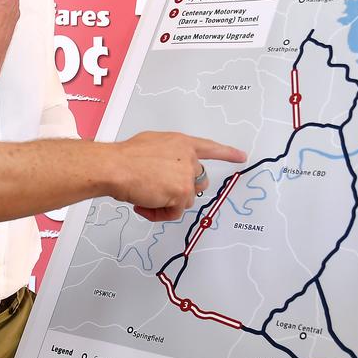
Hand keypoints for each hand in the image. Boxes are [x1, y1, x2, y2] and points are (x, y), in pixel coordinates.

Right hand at [109, 132, 246, 221]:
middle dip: (183, 190)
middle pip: (199, 182)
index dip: (227, 153)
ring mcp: (186, 177)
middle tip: (161, 192)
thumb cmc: (125, 157)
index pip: (210, 148)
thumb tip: (165, 168)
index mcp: (182, 143)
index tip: (241, 157)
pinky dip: (159, 214)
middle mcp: (189, 158)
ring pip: (186, 199)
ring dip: (167, 203)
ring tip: (146, 199)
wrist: (116, 167)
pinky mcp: (181, 194)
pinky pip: (175, 212)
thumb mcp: (151, 144)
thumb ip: (167, 154)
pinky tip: (144, 206)